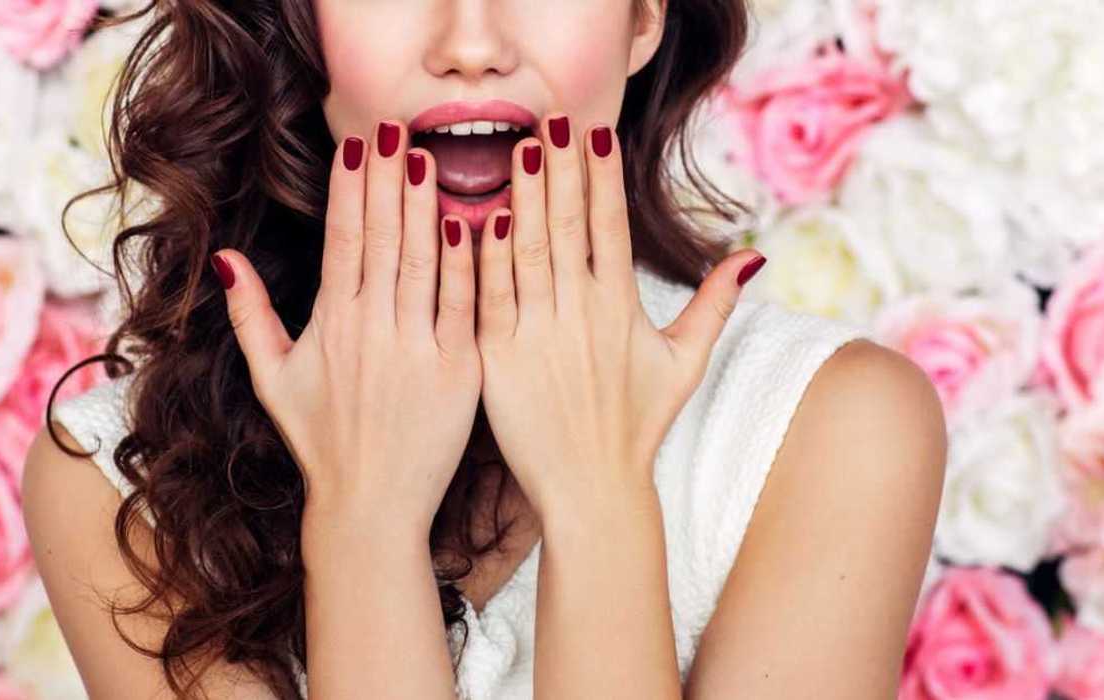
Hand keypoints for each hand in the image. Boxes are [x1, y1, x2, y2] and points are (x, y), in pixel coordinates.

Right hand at [212, 119, 480, 536]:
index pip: (342, 238)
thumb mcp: (273, 379)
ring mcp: (417, 348)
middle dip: (389, 178)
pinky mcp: (459, 369)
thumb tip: (227, 259)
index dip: (350, 187)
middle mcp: (372, 328)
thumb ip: (248, 316)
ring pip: (423, 260)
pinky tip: (473, 220)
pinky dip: (468, 261)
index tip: (359, 144)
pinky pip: (463, 303)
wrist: (371, 507)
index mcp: (331, 324)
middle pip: (382, 236)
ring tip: (430, 157)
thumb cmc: (322, 442)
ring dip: (426, 205)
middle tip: (398, 130)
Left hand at [474, 113, 766, 519]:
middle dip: (559, 167)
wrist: (592, 488)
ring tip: (517, 151)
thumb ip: (714, 304)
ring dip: (522, 196)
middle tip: (550, 120)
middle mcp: (582, 312)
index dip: (601, 175)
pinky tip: (479, 218)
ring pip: (527, 249)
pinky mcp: (500, 357)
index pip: (611, 224)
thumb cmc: (637, 426)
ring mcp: (539, 333)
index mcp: (622, 307)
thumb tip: (753, 257)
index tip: (593, 134)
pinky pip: (490, 295)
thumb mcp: (685, 362)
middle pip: (567, 223)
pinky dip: (485, 256)